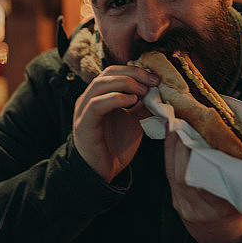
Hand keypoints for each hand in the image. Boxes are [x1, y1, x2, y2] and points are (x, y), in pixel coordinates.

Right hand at [73, 65, 159, 181]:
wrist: (103, 172)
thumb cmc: (116, 147)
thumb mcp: (134, 121)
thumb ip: (142, 105)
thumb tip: (157, 91)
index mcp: (100, 96)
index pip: (115, 71)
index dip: (135, 70)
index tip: (156, 78)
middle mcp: (89, 99)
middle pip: (108, 73)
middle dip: (133, 74)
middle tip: (152, 82)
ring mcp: (84, 110)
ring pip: (100, 84)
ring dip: (125, 83)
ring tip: (143, 92)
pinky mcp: (84, 124)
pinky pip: (96, 104)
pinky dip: (115, 98)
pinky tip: (131, 101)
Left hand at [164, 131, 241, 242]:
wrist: (224, 240)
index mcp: (223, 209)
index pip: (207, 179)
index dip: (202, 153)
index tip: (202, 128)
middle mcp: (200, 209)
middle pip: (184, 173)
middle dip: (183, 142)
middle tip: (187, 116)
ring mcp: (184, 207)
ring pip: (173, 172)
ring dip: (174, 144)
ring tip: (178, 120)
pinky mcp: (176, 203)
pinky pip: (170, 174)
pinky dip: (171, 152)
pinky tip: (174, 135)